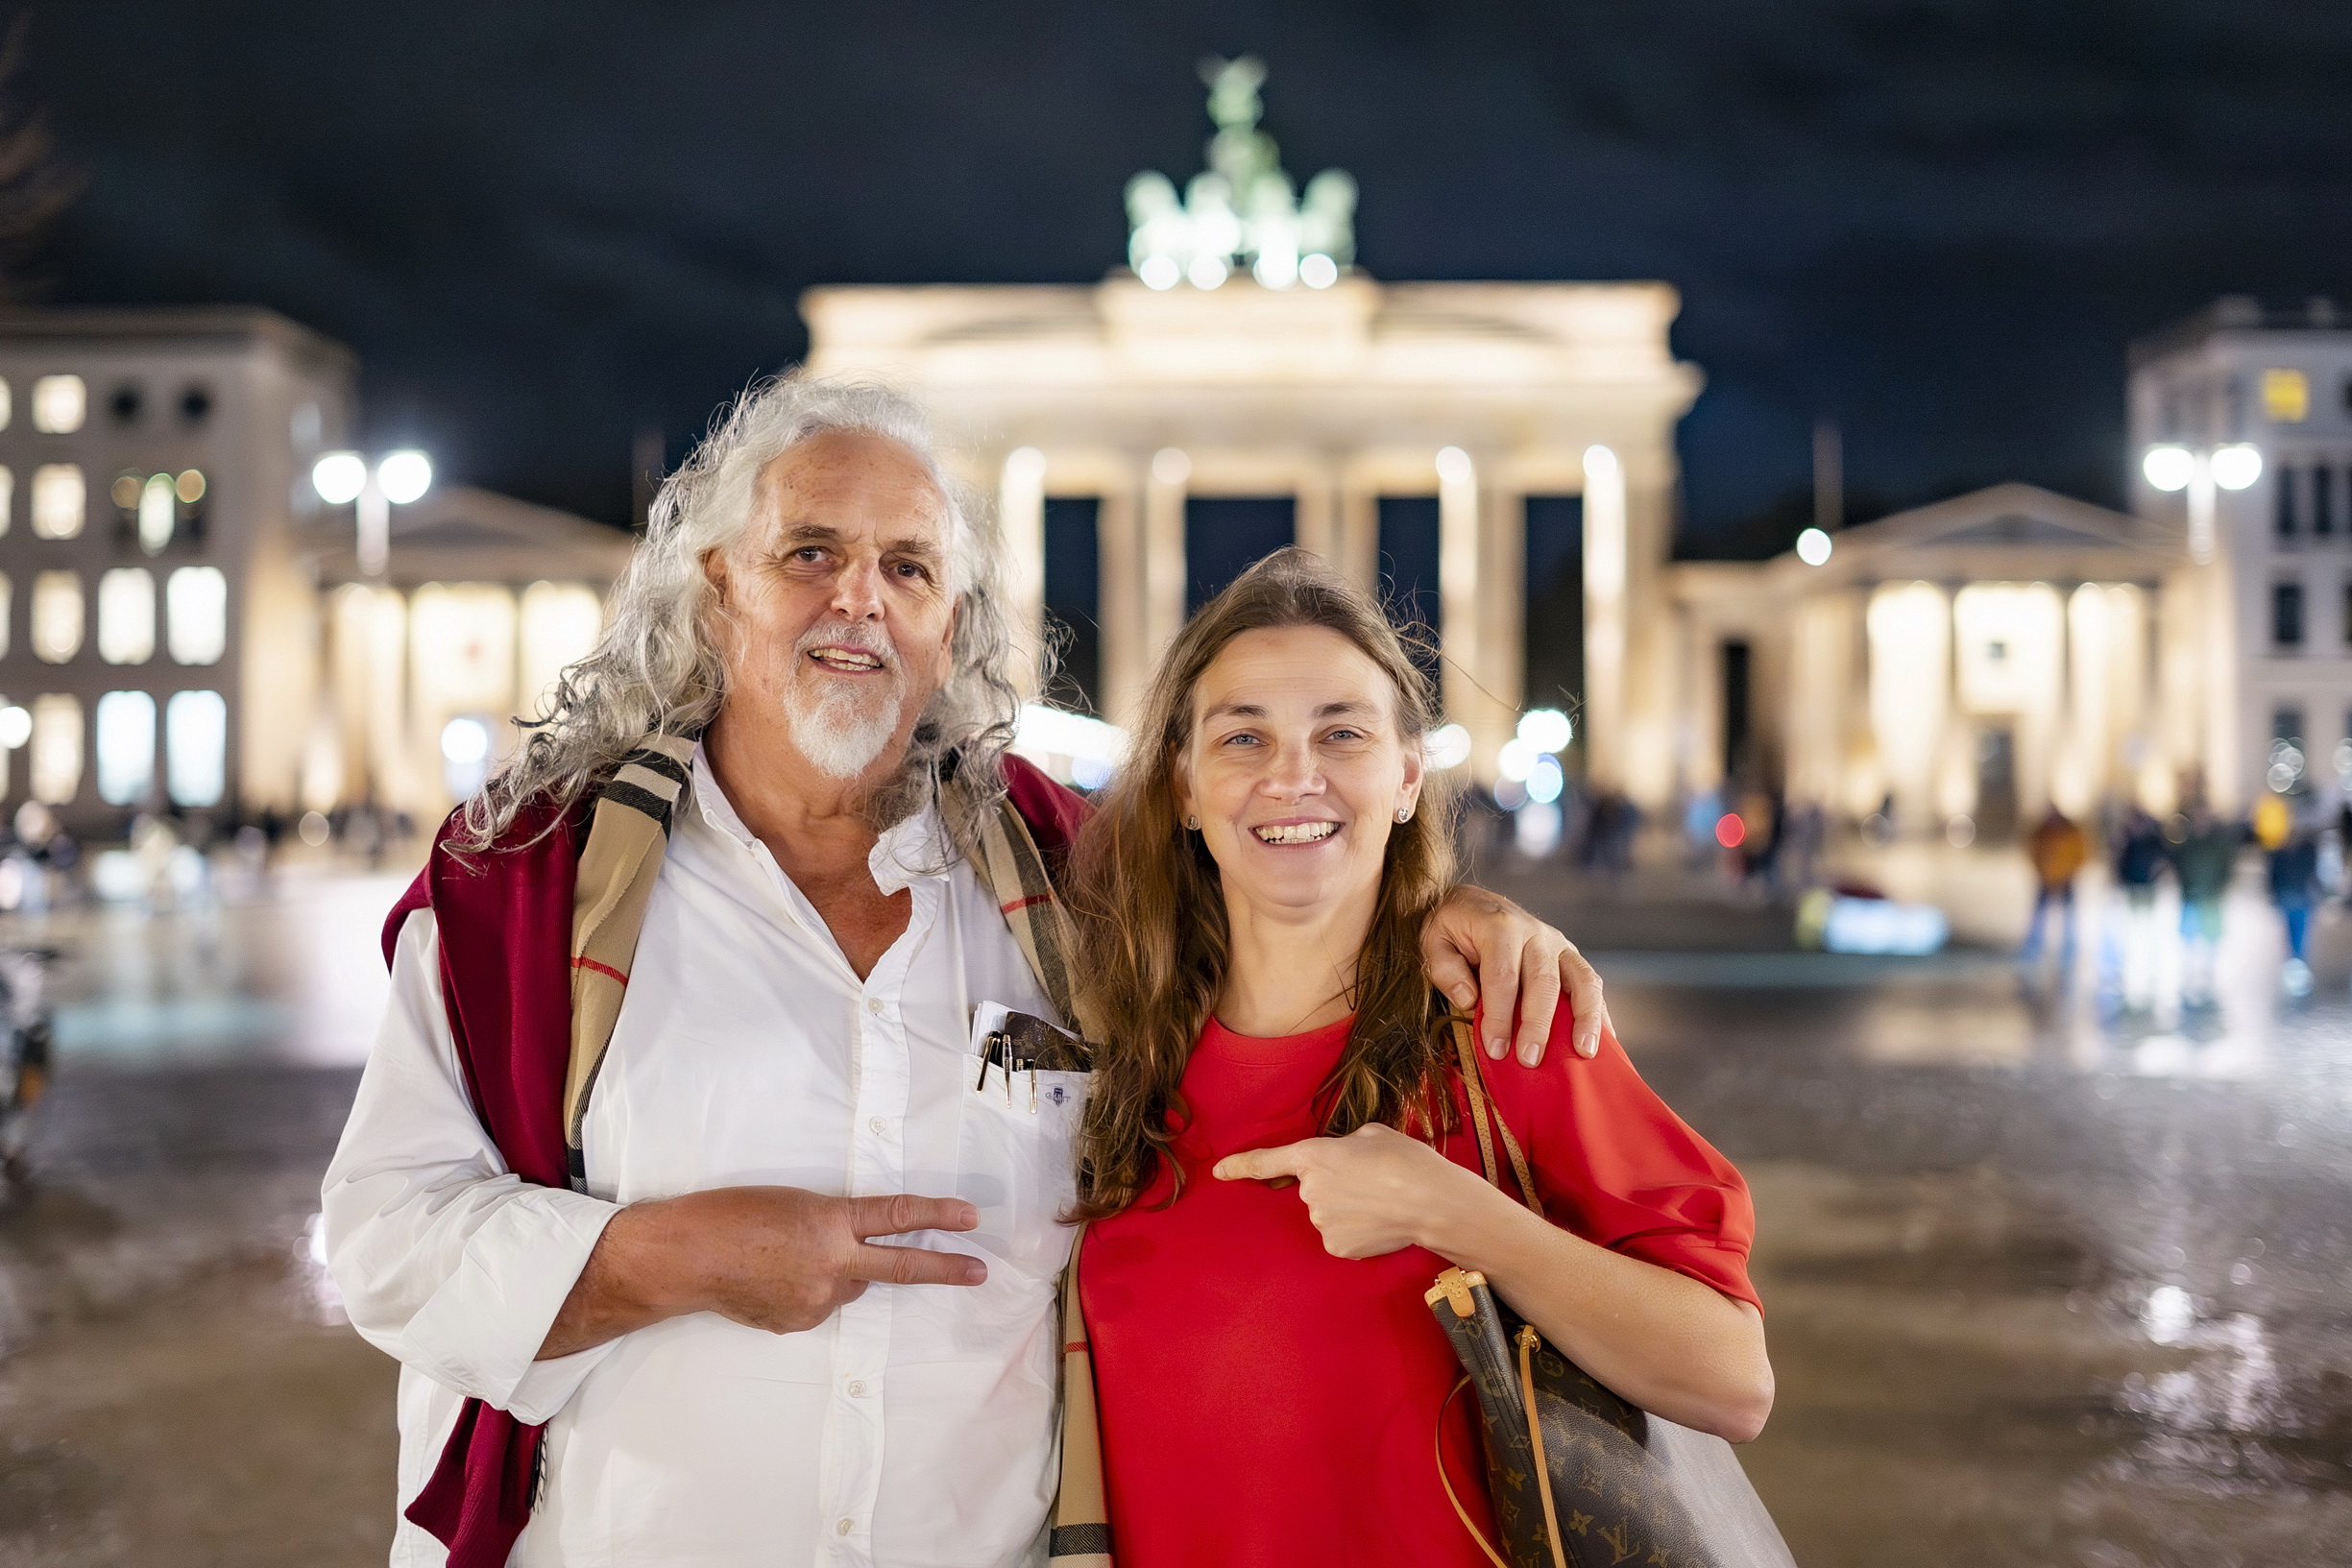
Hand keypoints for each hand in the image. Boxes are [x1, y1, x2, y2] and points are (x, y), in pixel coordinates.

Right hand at [543, 1186, 984, 1356]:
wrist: (684, 1257)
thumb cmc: (730, 1215)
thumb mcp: (792, 1203)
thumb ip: (832, 1226)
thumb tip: (853, 1253)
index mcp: (830, 1221)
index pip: (897, 1216)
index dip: (938, 1216)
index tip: (971, 1218)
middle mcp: (832, 1263)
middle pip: (901, 1267)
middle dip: (945, 1269)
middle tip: (980, 1271)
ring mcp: (817, 1299)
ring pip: (850, 1287)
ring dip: (838, 1273)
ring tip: (787, 1258)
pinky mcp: (799, 1323)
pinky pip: (820, 1305)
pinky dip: (808, 1292)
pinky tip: (772, 1280)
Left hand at [1213, 1125, 1498, 1260]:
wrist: (1431, 1201)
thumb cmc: (1406, 1160)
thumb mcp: (1372, 1135)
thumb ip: (1345, 1146)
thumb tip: (1343, 1162)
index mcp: (1313, 1156)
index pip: (1267, 1161)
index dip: (1241, 1166)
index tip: (1219, 1172)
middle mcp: (1309, 1191)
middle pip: (1313, 1188)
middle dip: (1336, 1185)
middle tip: (1372, 1181)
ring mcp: (1320, 1222)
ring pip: (1328, 1213)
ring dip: (1348, 1208)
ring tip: (1381, 1202)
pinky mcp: (1336, 1247)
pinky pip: (1340, 1236)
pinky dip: (1356, 1231)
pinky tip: (1378, 1224)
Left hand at [1423, 886, 1611, 1063]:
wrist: (1473, 903)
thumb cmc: (1451, 928)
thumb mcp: (1433, 940)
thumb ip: (1445, 969)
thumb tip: (1471, 1000)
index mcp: (1499, 926)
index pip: (1503, 976)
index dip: (1499, 1016)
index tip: (1495, 1049)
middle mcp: (1535, 932)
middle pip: (1544, 982)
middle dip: (1538, 1024)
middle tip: (1530, 1060)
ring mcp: (1558, 944)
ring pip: (1581, 979)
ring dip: (1584, 1018)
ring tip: (1584, 1052)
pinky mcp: (1570, 956)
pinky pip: (1591, 984)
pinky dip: (1599, 1013)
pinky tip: (1604, 1041)